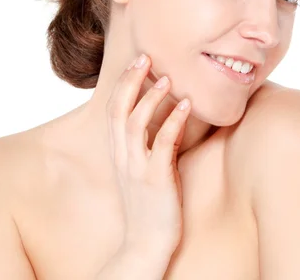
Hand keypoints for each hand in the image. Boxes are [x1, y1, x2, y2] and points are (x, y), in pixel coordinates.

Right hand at [106, 54, 189, 257]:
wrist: (147, 244)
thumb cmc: (150, 206)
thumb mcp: (141, 171)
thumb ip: (147, 147)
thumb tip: (164, 122)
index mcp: (119, 154)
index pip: (113, 110)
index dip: (124, 84)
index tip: (138, 61)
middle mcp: (124, 158)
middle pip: (118, 111)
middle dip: (130, 81)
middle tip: (145, 56)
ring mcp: (138, 169)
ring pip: (135, 124)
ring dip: (150, 98)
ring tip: (167, 78)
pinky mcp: (156, 180)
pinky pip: (162, 144)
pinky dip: (173, 122)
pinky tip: (186, 105)